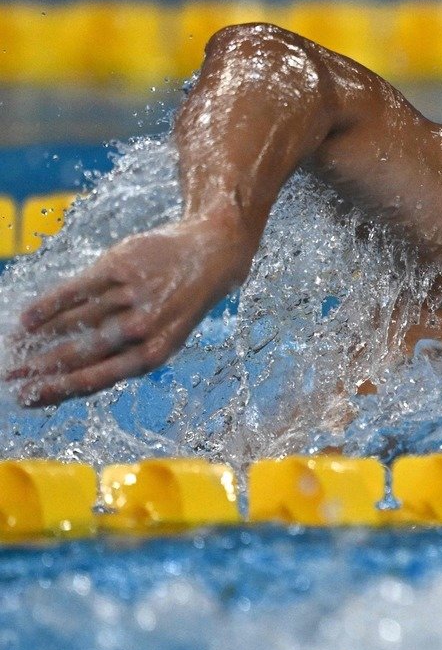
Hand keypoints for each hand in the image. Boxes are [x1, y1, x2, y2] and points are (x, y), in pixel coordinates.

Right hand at [6, 214, 255, 406]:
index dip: (58, 390)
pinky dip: (50, 304)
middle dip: (40, 367)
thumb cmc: (177, 303)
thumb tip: (64, 379)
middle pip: (81, 352)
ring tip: (13, 346)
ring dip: (39, 336)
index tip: (26, 398)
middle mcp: (145, 326)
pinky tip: (27, 317)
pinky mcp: (123, 265)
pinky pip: (78, 289)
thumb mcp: (159, 336)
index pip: (98, 378)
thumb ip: (119, 356)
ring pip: (75, 320)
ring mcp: (134, 294)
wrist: (213, 252)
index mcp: (155, 353)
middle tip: (8, 376)